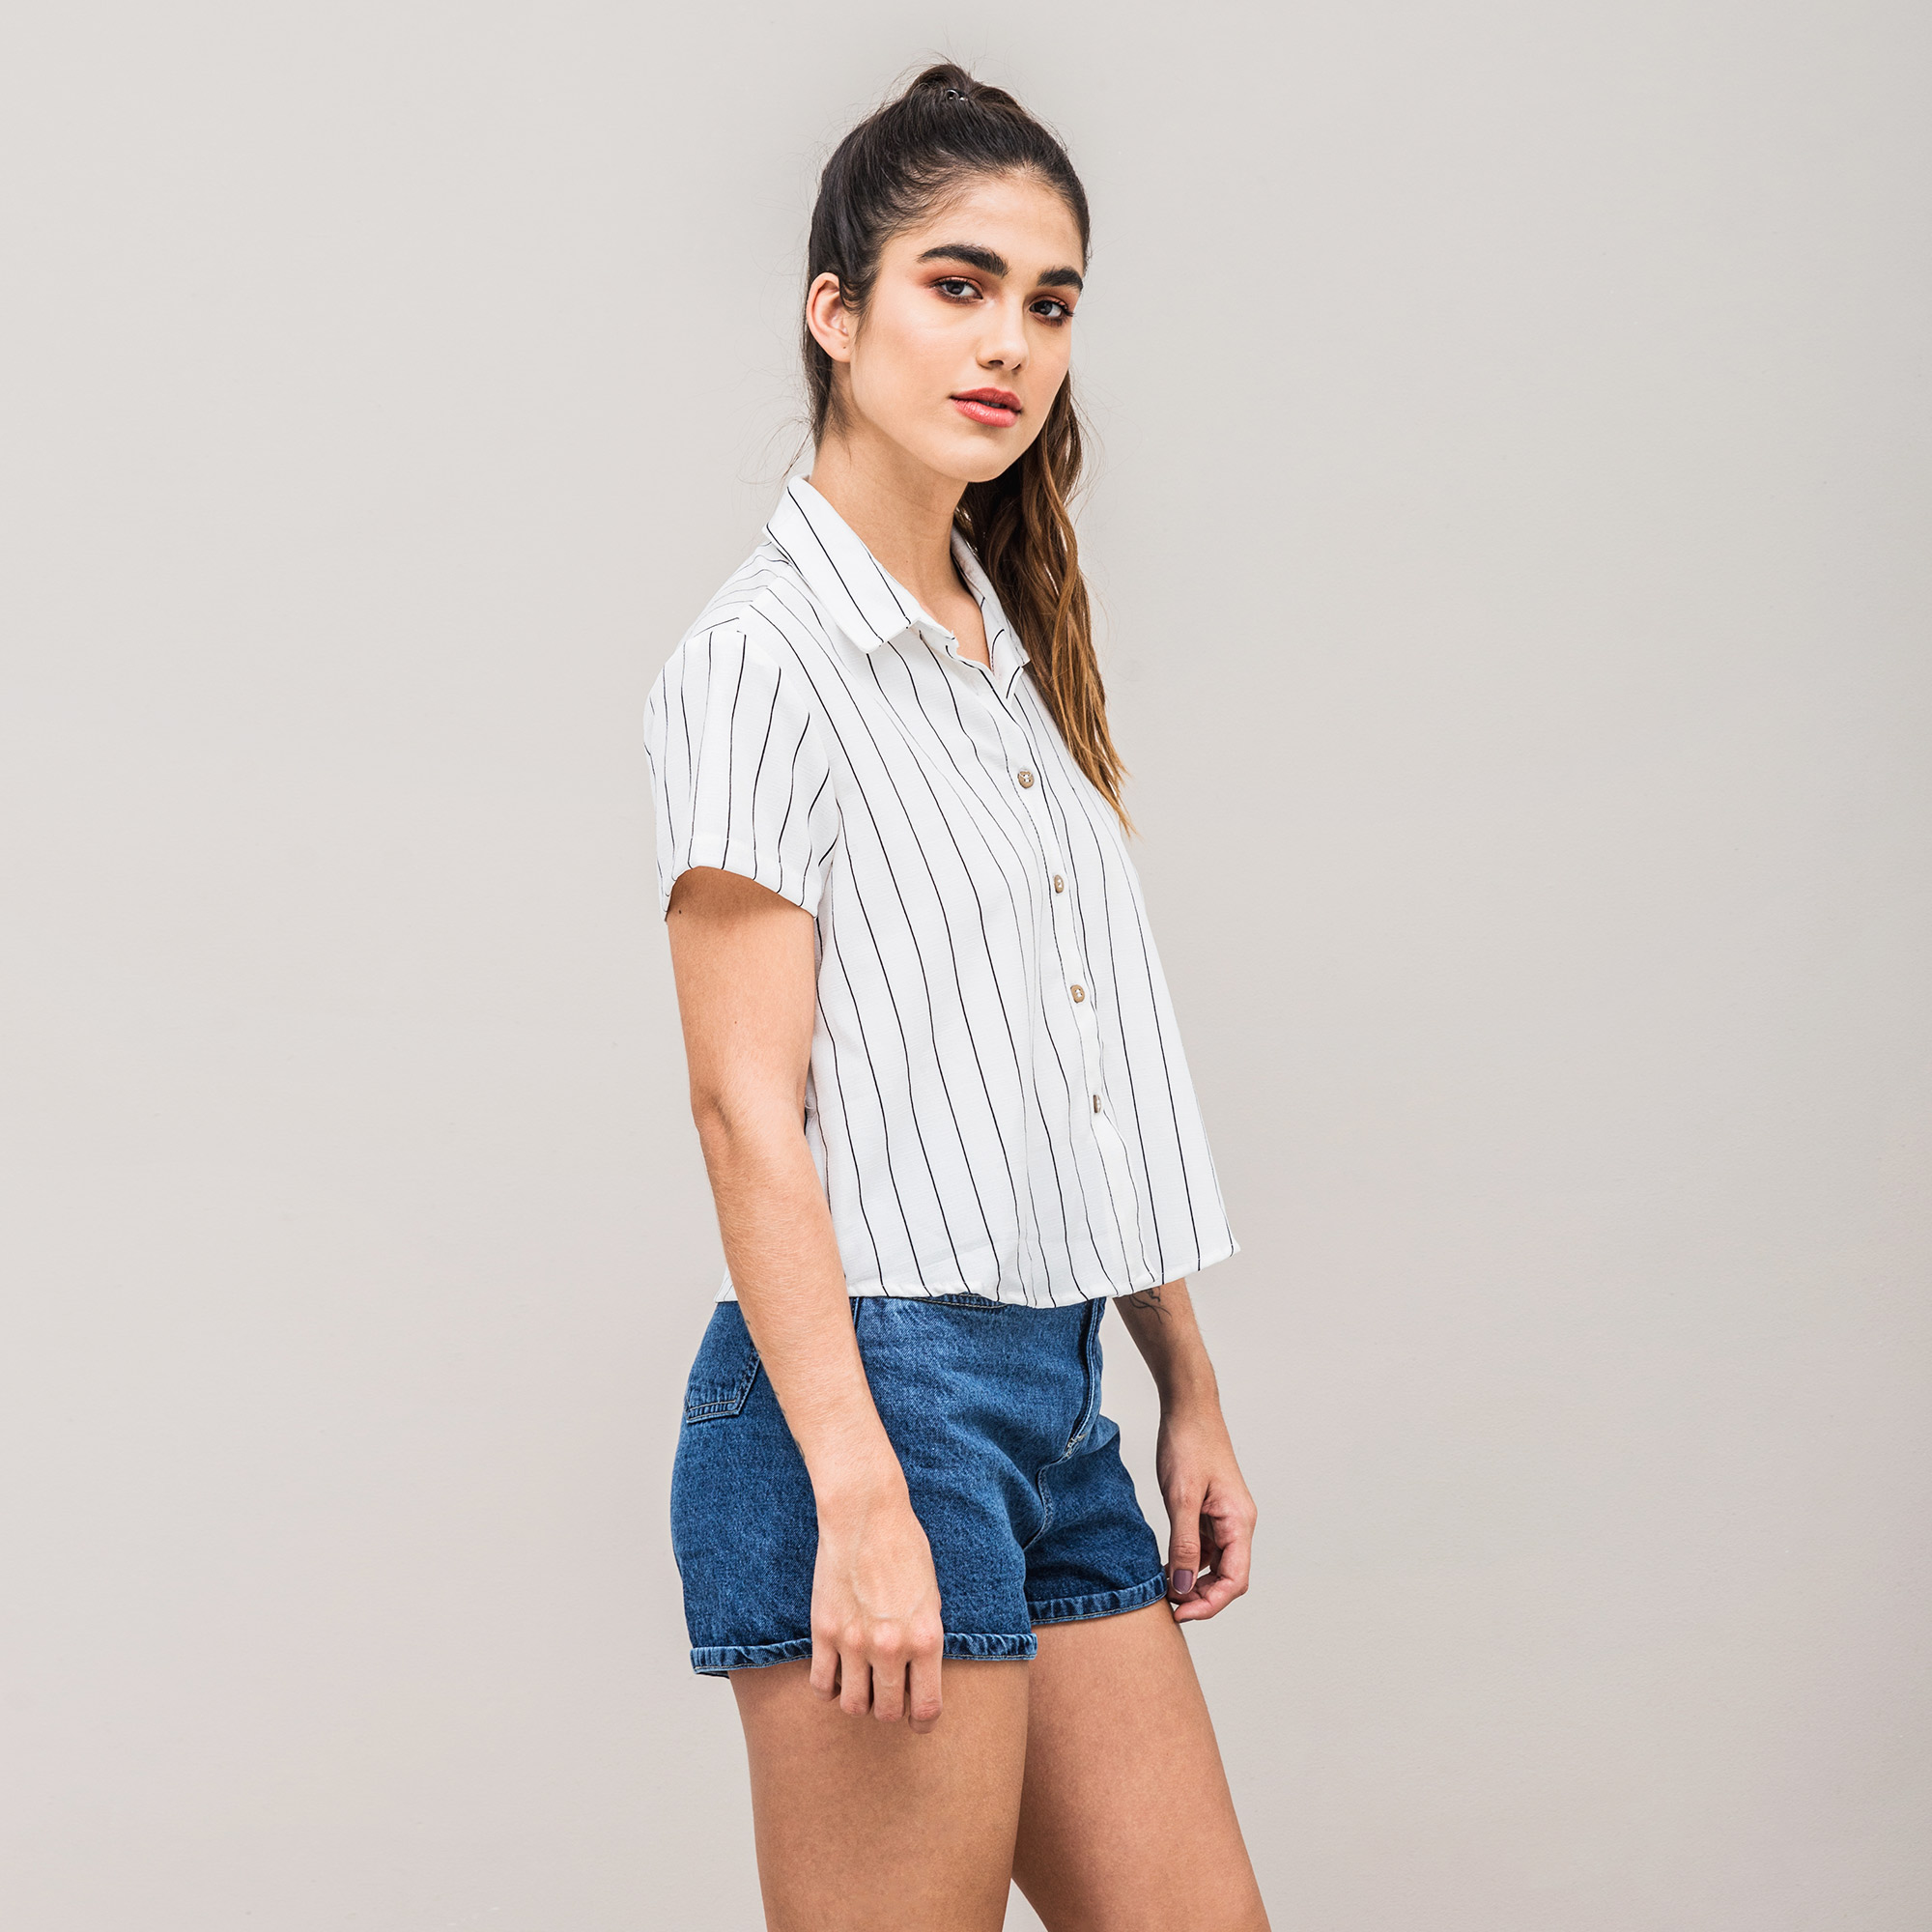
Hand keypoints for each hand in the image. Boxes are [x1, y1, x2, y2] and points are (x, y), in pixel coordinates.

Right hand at [807, 1478, 946, 1728]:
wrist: (866, 1515)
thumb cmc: (905, 1547)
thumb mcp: (931, 1596)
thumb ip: (924, 1638)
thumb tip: (917, 1674)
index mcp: (925, 1638)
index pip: (927, 1706)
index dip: (923, 1722)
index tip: (917, 1721)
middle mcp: (891, 1647)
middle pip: (887, 1712)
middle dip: (889, 1710)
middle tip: (886, 1695)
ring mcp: (854, 1642)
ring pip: (852, 1705)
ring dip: (858, 1702)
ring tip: (860, 1685)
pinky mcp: (824, 1631)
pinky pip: (821, 1684)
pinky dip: (827, 1688)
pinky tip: (834, 1674)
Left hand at [1155, 1403, 1256, 1622]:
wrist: (1187, 1408)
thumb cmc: (1188, 1444)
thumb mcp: (1181, 1497)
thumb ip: (1184, 1544)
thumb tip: (1183, 1588)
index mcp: (1239, 1522)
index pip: (1235, 1581)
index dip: (1209, 1604)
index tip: (1178, 1611)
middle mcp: (1238, 1524)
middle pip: (1228, 1579)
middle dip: (1201, 1597)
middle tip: (1167, 1604)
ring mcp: (1224, 1518)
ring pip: (1216, 1565)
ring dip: (1193, 1581)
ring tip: (1164, 1588)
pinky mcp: (1210, 1511)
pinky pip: (1204, 1548)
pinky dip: (1188, 1562)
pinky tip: (1166, 1565)